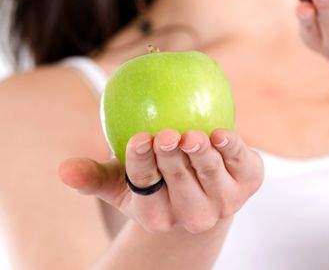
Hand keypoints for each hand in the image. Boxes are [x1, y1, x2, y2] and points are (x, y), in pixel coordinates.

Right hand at [59, 129, 263, 233]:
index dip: (142, 162)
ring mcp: (222, 202)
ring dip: (201, 155)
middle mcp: (190, 213)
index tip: (139, 138)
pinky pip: (241, 164)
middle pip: (178, 180)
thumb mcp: (121, 182)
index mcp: (155, 212)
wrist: (205, 198)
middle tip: (165, 135)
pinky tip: (223, 133)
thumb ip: (93, 175)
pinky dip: (234, 149)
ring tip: (192, 135)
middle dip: (171, 157)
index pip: (145, 184)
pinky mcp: (247, 184)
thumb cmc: (156, 184)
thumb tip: (63, 170)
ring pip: (210, 175)